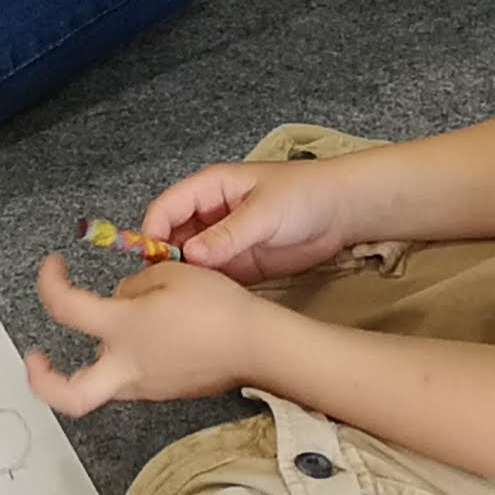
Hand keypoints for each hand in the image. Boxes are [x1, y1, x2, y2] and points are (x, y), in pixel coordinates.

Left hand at [25, 250, 256, 416]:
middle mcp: (127, 367)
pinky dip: (127, 357)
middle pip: (69, 395)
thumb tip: (122, 297)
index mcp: (122, 330)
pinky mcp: (165, 391)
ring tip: (116, 320)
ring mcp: (146, 386)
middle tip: (35, 358)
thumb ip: (133, 284)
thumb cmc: (216, 306)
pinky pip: (132, 378)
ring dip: (93, 358)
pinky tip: (149, 333)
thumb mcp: (170, 274)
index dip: (49, 284)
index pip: (65, 310)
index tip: (53, 267)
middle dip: (43, 381)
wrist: (256, 345)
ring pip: (102, 384)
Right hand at [141, 153, 361, 281]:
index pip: (165, 209)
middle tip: (166, 291)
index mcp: (208, 189)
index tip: (152, 264)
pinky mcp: (238, 265)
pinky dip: (205, 290)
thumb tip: (191, 255)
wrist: (342, 212)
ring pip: (189, 262)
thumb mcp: (264, 212)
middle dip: (165, 262)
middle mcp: (209, 216)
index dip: (153, 234)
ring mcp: (222, 242)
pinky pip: (212, 278)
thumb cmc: (303, 195)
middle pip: (171, 238)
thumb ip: (227, 234)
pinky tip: (205, 305)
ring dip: (185, 279)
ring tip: (183, 303)